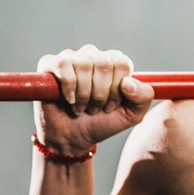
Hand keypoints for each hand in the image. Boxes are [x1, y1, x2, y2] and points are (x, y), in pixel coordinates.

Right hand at [34, 45, 154, 156]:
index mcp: (113, 63)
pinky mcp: (50, 63)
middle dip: (100, 94)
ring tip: (81, 107)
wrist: (72, 139)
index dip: (116, 89)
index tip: (110, 106)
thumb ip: (143, 97)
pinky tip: (69, 100)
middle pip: (103, 63)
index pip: (121, 63)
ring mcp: (72, 58)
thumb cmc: (101, 123)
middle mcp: (93, 56)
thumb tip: (128, 82)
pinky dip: (69, 87)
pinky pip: (63, 64)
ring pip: (83, 64)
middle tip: (94, 109)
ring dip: (84, 94)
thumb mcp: (131, 115)